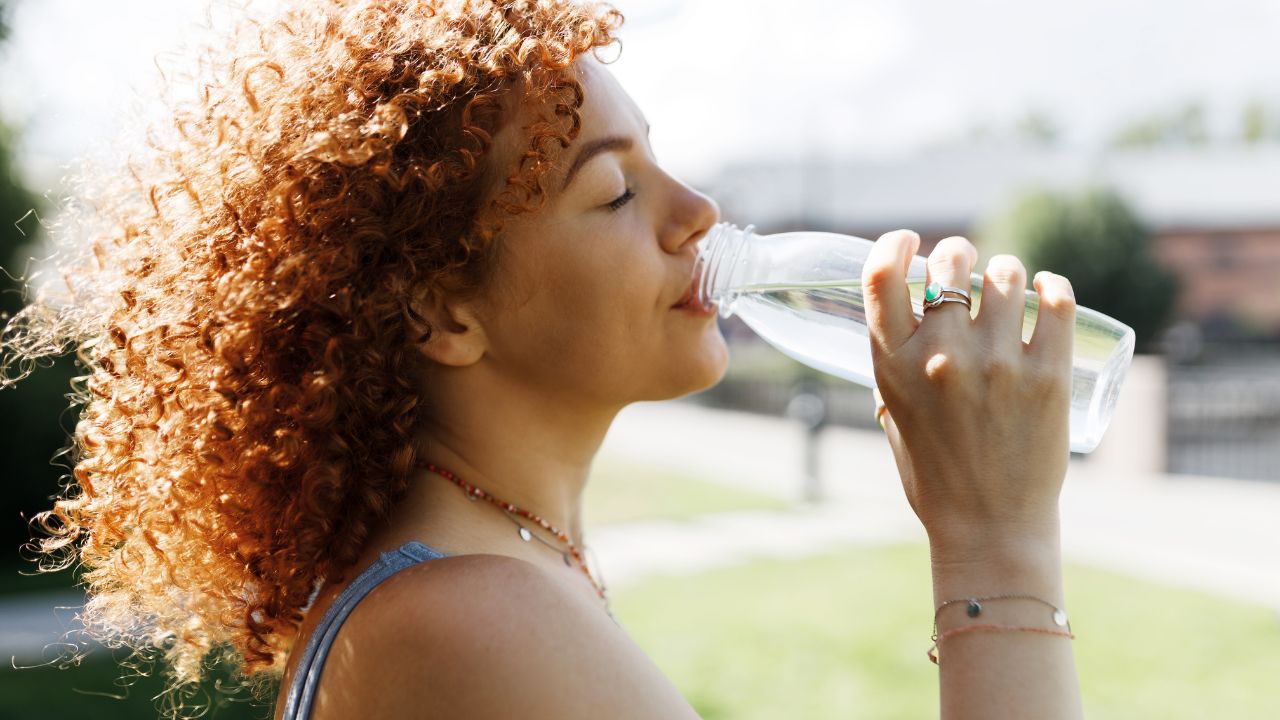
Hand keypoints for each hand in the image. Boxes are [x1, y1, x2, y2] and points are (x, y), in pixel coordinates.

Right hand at [863, 231, 1076, 551]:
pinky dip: (1050, 286)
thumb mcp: (893, 415)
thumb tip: (913, 325)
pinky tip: (1046, 290)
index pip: (882, 275)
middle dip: (958, 254)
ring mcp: (997, 364)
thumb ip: (897, 368)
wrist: (988, 527)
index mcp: (893, 366)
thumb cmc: (935, 475)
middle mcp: (941, 357)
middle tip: (965, 266)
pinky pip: (1054, 302)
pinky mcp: (1047, 376)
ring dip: (1004, 272)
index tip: (910, 243)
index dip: (896, 244)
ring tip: (1007, 286)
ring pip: (1005, 275)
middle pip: (950, 263)